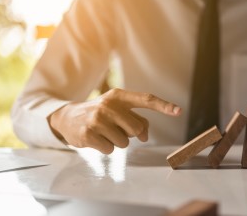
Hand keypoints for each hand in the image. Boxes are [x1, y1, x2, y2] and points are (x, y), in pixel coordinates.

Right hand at [49, 88, 180, 153]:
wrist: (67, 117)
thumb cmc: (100, 114)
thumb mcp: (118, 110)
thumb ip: (137, 119)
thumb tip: (146, 135)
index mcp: (119, 96)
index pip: (146, 99)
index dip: (164, 106)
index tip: (179, 111)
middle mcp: (109, 105)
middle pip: (138, 129)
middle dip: (130, 134)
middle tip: (116, 128)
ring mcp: (97, 119)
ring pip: (125, 142)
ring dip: (117, 142)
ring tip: (104, 133)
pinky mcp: (88, 134)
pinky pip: (110, 149)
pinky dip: (106, 148)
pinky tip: (96, 139)